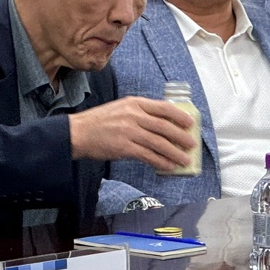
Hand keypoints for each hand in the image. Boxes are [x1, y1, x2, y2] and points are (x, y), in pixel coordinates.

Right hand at [70, 97, 195, 170]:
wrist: (78, 132)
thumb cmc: (98, 121)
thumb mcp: (121, 108)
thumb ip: (140, 112)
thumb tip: (162, 123)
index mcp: (134, 103)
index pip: (164, 107)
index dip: (180, 116)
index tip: (190, 123)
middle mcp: (133, 115)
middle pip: (165, 126)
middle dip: (181, 137)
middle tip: (191, 144)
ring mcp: (129, 131)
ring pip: (159, 143)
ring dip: (174, 153)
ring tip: (184, 160)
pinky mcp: (124, 147)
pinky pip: (148, 155)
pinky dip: (160, 161)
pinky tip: (168, 166)